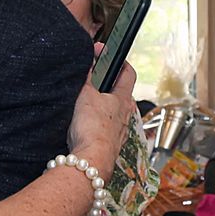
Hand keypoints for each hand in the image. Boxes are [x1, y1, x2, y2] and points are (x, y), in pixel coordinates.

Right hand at [67, 48, 135, 175]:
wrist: (92, 160)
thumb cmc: (93, 129)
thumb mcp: (86, 95)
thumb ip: (88, 78)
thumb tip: (92, 63)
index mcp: (123, 99)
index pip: (128, 73)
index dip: (120, 62)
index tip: (109, 56)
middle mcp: (126, 114)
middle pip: (121, 93)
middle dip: (108, 84)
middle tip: (93, 79)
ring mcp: (121, 130)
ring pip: (114, 111)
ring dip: (103, 104)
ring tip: (87, 103)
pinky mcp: (112, 144)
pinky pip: (107, 127)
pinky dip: (99, 122)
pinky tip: (87, 124)